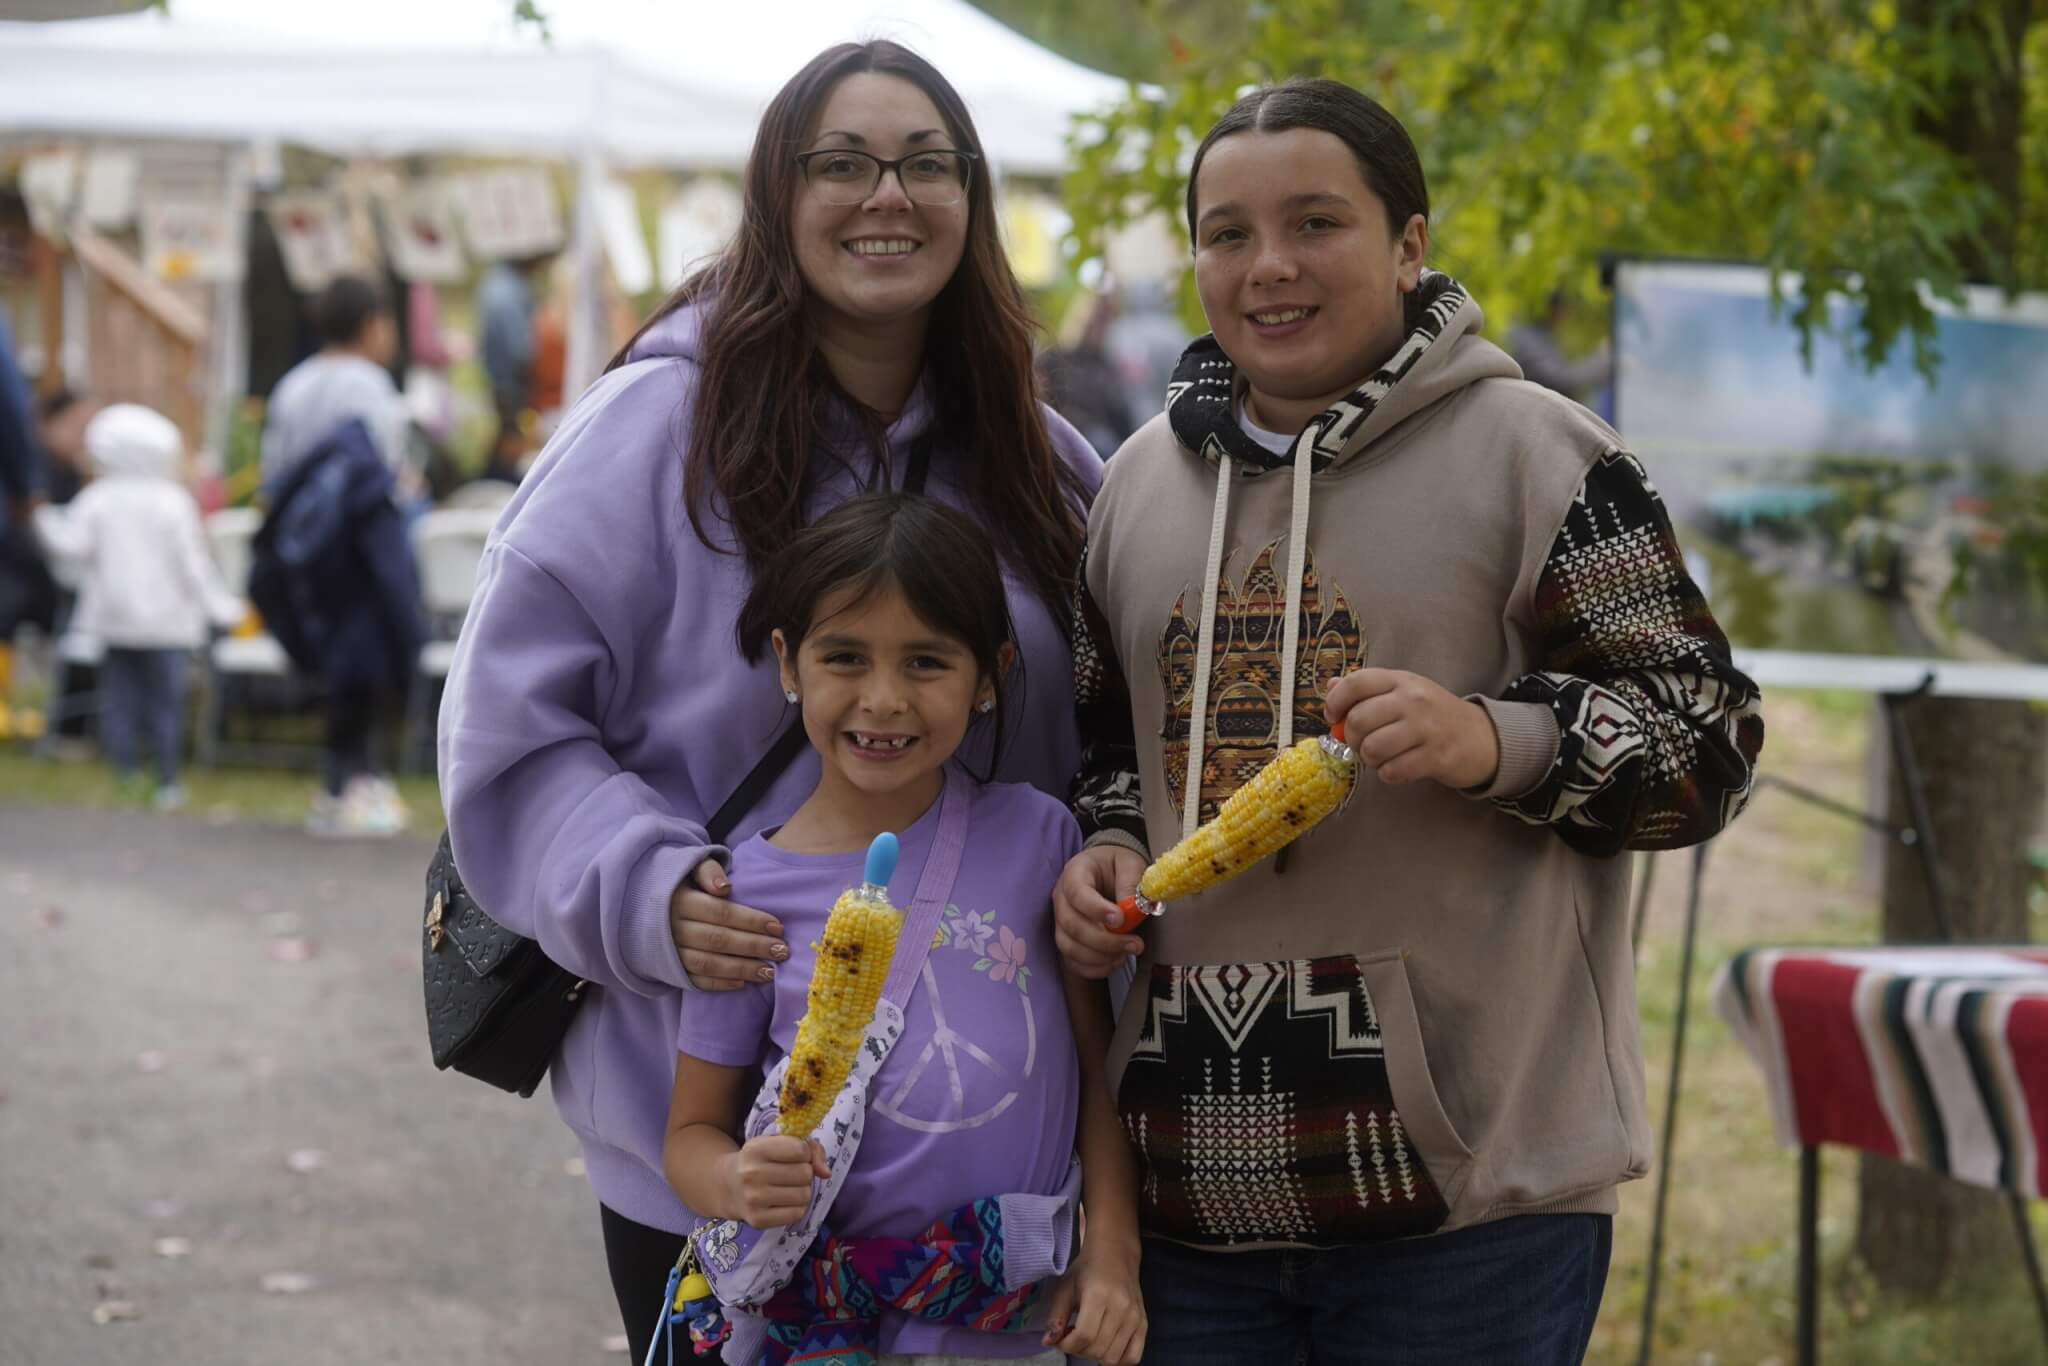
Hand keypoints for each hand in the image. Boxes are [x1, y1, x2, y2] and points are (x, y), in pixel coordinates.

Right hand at [670, 859, 787, 990]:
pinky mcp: (669, 969)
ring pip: (708, 964)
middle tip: (782, 951)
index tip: (778, 927)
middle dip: (753, 946)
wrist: (641, 905)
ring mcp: (669, 952)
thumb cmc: (681, 884)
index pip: (720, 912)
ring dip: (741, 969)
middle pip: (718, 940)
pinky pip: (694, 981)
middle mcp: (672, 928)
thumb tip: (725, 887)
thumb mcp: (690, 868)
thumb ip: (708, 871)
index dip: (750, 921)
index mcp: (679, 900)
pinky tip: (742, 983)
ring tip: (769, 972)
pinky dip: (719, 984)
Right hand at [716, 1134, 828, 1228]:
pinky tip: (784, 1202)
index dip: (804, 1153)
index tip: (793, 1156)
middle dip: (804, 1173)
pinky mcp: (758, 1220)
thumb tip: (826, 1173)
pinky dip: (796, 1208)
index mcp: (756, 1148)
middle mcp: (752, 1173)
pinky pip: (797, 1214)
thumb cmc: (761, 1160)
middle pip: (805, 1173)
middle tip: (789, 1174)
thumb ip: (810, 1148)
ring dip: (802, 1191)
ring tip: (787, 1188)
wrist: (729, 1186)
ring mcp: (754, 1199)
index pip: (801, 1150)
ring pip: (804, 1195)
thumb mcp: (779, 1144)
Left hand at [1043, 1231, 1144, 1364]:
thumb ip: (1056, 1316)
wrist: (1116, 1254)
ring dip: (1094, 1356)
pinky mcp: (1144, 1324)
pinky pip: (1133, 1357)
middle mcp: (1121, 1308)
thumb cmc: (1086, 1269)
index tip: (1060, 1339)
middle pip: (1097, 1349)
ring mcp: (1135, 1318)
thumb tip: (1048, 1342)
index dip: (1067, 1345)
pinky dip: (1117, 1361)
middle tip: (1072, 1337)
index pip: (1084, 1336)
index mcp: (1099, 1295)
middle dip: (1078, 1350)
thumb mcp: (1065, 1287)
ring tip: (1088, 1340)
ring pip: (1112, 1358)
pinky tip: (1105, 1348)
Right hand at [1053, 846, 1146, 979]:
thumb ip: (1131, 882)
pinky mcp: (1068, 940)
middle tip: (1135, 944)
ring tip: (1126, 954)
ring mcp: (1061, 921)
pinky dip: (1094, 968)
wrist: (1109, 872)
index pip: (1077, 893)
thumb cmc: (1118, 866)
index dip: (1096, 910)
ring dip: (1099, 957)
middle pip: (1071, 925)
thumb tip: (1131, 909)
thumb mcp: (1130, 863)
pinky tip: (1115, 962)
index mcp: (1075, 873)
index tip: (1121, 920)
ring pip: (1069, 946)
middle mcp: (1061, 898)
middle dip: (1104, 940)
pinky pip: (1072, 962)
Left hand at [1325, 667, 1499, 789]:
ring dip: (1369, 759)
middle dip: (1352, 739)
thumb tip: (1331, 687)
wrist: (1482, 737)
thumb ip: (1367, 690)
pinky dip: (1388, 774)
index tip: (1333, 717)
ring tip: (1382, 756)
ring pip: (1372, 748)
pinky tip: (1399, 767)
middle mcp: (1413, 699)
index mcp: (1401, 680)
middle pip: (1358, 720)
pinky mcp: (1436, 757)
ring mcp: (1426, 728)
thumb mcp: (1403, 692)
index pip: (1356, 683)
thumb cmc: (1433, 714)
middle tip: (1362, 743)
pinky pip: (1392, 771)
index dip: (1335, 701)